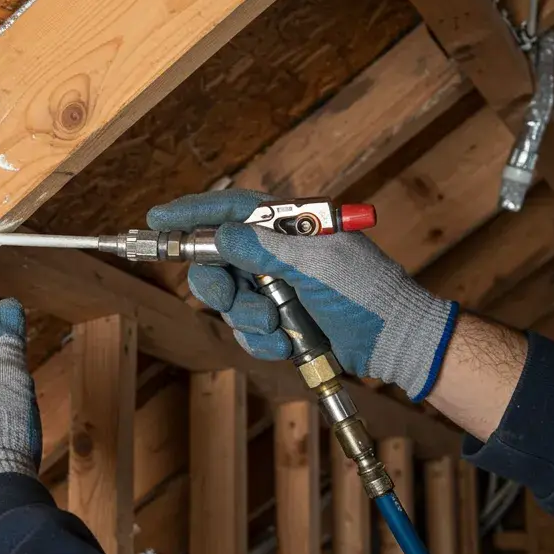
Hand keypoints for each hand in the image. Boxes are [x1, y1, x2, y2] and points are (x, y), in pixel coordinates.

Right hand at [148, 189, 457, 400]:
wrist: (395, 339)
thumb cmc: (365, 291)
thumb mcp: (315, 263)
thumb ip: (264, 247)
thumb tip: (220, 234)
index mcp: (288, 226)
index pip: (230, 210)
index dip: (192, 213)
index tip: (158, 220)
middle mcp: (278, 253)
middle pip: (216, 259)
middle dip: (218, 284)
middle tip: (230, 296)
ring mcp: (278, 287)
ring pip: (229, 300)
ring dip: (248, 318)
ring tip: (279, 325)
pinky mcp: (280, 320)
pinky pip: (246, 330)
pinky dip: (261, 341)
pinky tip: (286, 343)